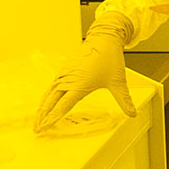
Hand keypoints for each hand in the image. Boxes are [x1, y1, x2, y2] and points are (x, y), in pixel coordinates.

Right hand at [35, 11, 135, 132]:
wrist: (104, 39)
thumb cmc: (109, 57)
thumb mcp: (118, 82)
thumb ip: (124, 100)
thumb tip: (132, 113)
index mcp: (79, 84)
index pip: (62, 106)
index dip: (52, 118)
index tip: (45, 128)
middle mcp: (68, 80)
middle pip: (50, 102)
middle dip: (42, 117)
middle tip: (37, 130)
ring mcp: (64, 74)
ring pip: (48, 94)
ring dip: (41, 108)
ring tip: (37, 121)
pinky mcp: (64, 70)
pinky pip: (51, 87)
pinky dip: (45, 98)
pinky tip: (44, 104)